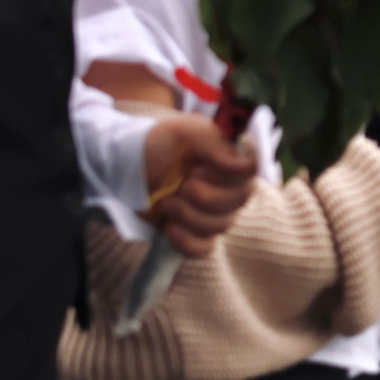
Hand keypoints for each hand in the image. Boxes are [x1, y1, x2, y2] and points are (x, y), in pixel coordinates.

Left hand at [142, 112, 258, 257]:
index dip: (230, 173)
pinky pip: (204, 248)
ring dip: (188, 215)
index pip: (252, 169)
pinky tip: (169, 227)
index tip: (198, 167)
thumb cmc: (156, 144)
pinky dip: (186, 240)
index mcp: (231, 158)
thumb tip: (243, 163)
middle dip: (206, 196)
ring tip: (165, 202)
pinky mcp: (195, 234)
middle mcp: (230, 187)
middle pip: (240, 200)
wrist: (126, 166)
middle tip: (181, 185)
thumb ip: (214, 141)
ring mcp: (215, 213)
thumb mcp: (182, 131)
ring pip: (221, 225)